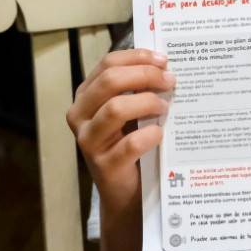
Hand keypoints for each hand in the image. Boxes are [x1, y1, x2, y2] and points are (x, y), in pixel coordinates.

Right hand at [65, 48, 174, 211]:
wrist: (125, 193)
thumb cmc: (129, 144)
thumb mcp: (129, 112)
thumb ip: (138, 88)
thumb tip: (165, 66)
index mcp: (86, 96)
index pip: (108, 64)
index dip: (137, 57)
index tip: (163, 60)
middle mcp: (80, 115)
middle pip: (110, 81)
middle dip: (145, 75)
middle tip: (170, 81)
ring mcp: (89, 141)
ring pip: (115, 109)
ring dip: (147, 103)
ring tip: (165, 106)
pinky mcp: (104, 166)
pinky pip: (130, 144)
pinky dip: (149, 135)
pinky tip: (160, 133)